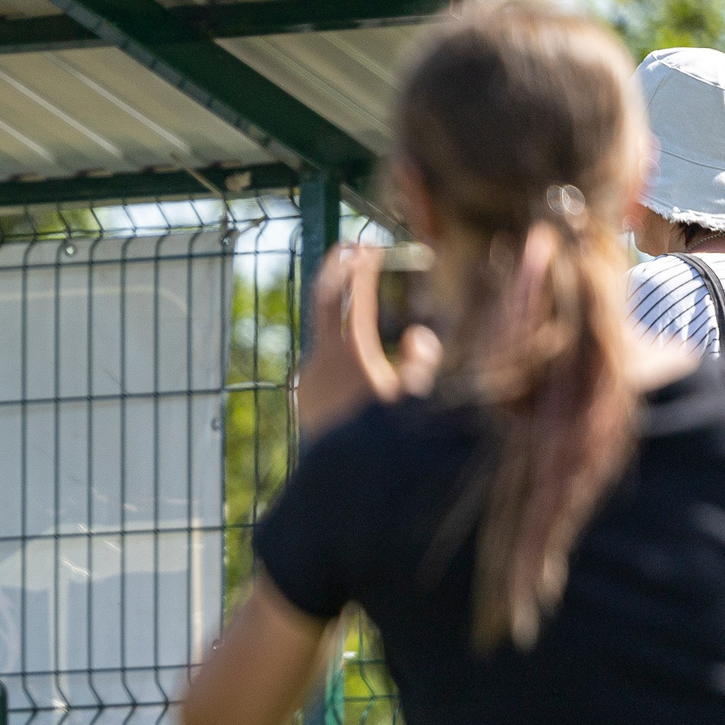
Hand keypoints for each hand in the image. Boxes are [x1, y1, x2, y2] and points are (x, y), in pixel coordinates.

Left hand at [296, 245, 441, 444]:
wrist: (341, 480)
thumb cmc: (384, 442)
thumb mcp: (414, 400)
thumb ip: (423, 363)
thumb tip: (418, 335)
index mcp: (351, 354)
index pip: (356, 296)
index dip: (363, 267)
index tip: (370, 244)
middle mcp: (322, 359)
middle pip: (324, 298)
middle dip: (337, 268)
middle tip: (348, 247)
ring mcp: (307, 374)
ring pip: (326, 334)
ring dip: (343, 319)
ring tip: (365, 321)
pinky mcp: (301, 391)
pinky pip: (322, 361)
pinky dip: (338, 351)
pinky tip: (356, 374)